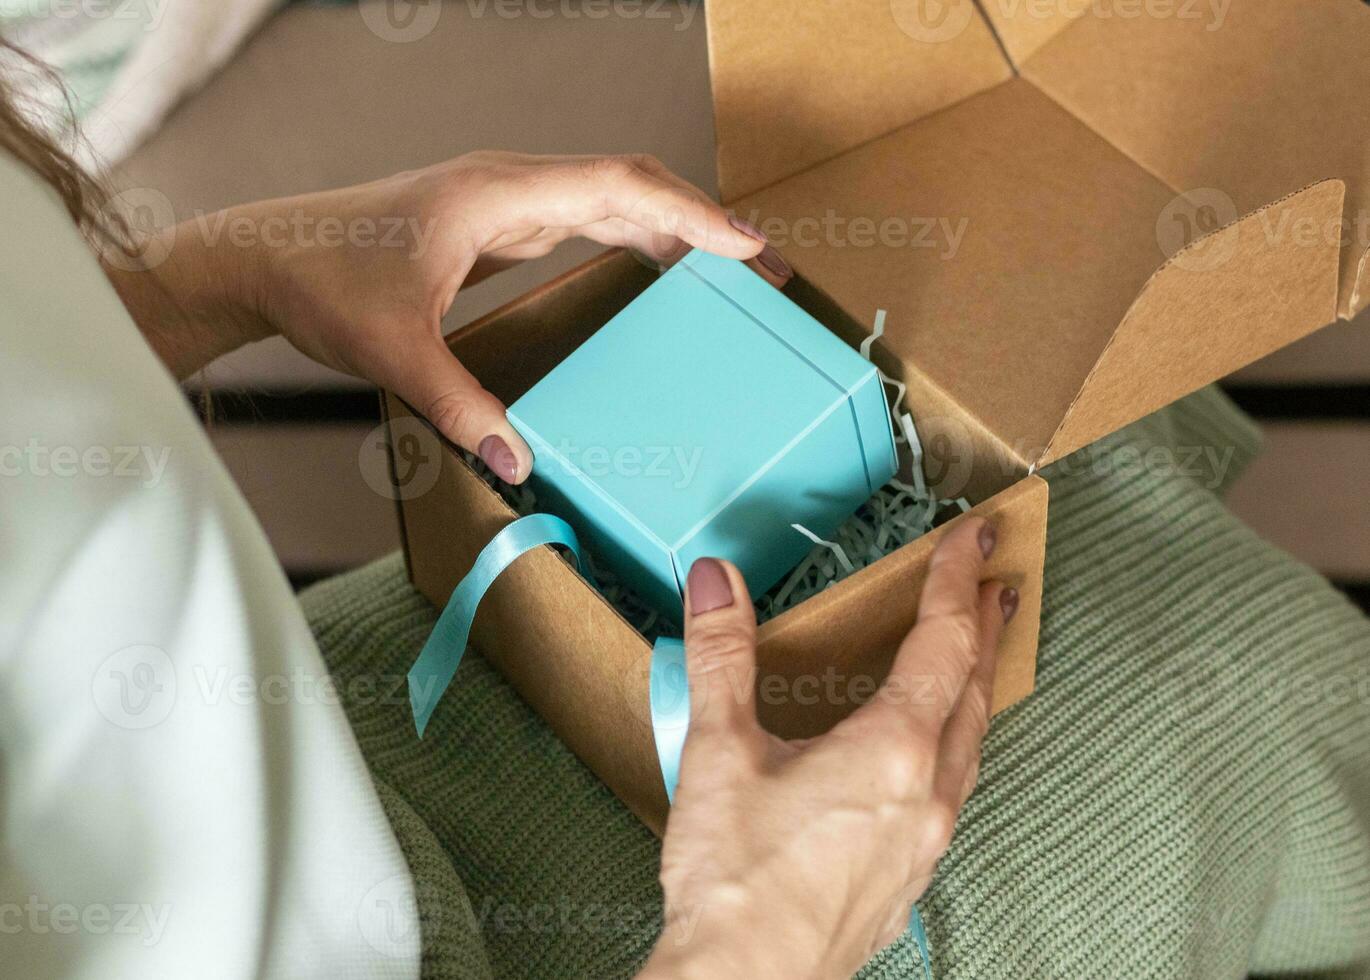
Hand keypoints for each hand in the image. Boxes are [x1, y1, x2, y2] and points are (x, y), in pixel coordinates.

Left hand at [109, 152, 792, 482]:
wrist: (266, 256)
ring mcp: (504, 202)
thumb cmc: (322, 284)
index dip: (690, 213)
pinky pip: (584, 220)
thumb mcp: (393, 351)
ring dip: (670, 229)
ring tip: (725, 272)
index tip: (748, 245)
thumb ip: (460, 408)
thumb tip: (522, 464)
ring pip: (610, 199)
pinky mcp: (495, 225)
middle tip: (760, 268)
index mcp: (497, 195)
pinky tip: (652, 270)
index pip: (618, 187)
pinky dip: (631, 239)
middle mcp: (510, 187)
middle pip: (629, 185)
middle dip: (699, 221)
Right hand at [638, 516, 1017, 979]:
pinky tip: (930, 758)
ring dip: (975, 690)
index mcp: (893, 751)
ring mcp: (925, 844)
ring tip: (974, 658)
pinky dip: (954, 747)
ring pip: (970, 748)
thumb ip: (723, 657)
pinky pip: (952, 794)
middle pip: (974, 692)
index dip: (958, 581)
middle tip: (997, 584)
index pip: (942, 643)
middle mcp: (927, 795)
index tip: (976, 536)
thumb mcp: (720, 752)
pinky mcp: (907, 879)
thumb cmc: (735, 879)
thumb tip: (718, 581)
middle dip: (985, 629)